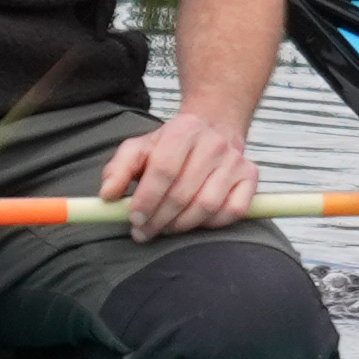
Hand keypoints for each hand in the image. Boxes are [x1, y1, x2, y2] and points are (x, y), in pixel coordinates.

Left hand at [99, 111, 259, 238]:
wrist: (214, 126)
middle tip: (144, 232)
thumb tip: (107, 195)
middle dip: (159, 220)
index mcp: (183, 130)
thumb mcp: (140, 147)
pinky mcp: (251, 176)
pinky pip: (232, 212)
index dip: (147, 200)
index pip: (163, 170)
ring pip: (207, 207)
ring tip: (165, 227)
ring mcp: (235, 160)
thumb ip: (118, 169)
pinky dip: (211, 224)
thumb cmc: (171, 145)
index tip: (134, 220)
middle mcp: (213, 144)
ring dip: (181, 225)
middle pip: (183, 193)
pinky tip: (194, 221)